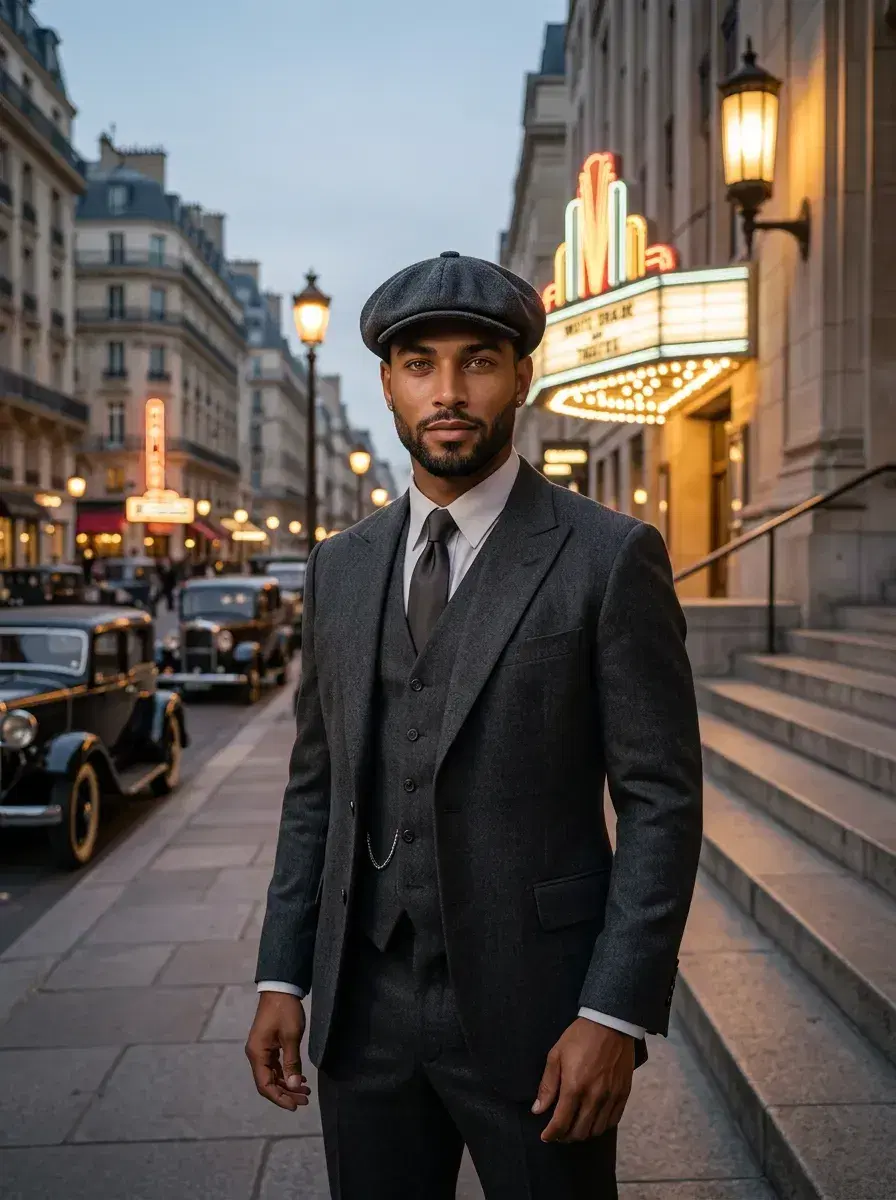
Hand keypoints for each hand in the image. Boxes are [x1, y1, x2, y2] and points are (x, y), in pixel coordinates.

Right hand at [245, 992, 310, 1110]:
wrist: (280, 988)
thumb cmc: (285, 1010)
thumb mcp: (291, 1036)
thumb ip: (292, 1062)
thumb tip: (295, 1085)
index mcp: (257, 1054)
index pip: (265, 1085)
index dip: (280, 1098)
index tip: (295, 1106)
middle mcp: (256, 1054)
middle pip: (268, 1082)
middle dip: (286, 1093)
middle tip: (305, 1100)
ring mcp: (261, 1050)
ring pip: (273, 1075)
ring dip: (288, 1084)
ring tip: (306, 1092)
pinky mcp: (268, 1045)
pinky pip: (275, 1066)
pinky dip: (287, 1074)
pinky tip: (300, 1078)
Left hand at [533, 1018, 634, 1142]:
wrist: (610, 1023)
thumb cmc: (579, 1037)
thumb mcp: (556, 1055)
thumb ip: (547, 1085)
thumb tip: (537, 1110)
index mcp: (574, 1087)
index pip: (561, 1122)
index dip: (551, 1134)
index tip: (545, 1136)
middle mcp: (594, 1096)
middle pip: (579, 1131)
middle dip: (565, 1137)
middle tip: (558, 1133)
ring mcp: (611, 1097)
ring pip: (596, 1130)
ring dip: (583, 1134)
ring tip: (574, 1128)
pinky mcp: (623, 1094)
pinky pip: (612, 1121)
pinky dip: (601, 1126)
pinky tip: (593, 1121)